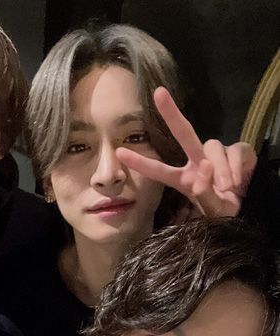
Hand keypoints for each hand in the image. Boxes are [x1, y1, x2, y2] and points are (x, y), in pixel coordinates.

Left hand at [116, 87, 257, 217]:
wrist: (248, 205)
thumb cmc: (222, 208)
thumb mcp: (212, 210)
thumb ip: (205, 196)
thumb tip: (203, 169)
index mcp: (184, 179)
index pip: (159, 170)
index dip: (140, 162)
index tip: (118, 152)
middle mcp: (197, 162)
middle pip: (184, 133)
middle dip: (171, 114)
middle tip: (158, 94)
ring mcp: (216, 155)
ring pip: (212, 147)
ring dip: (219, 169)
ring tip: (226, 188)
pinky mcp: (237, 150)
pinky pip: (234, 151)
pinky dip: (235, 168)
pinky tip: (236, 182)